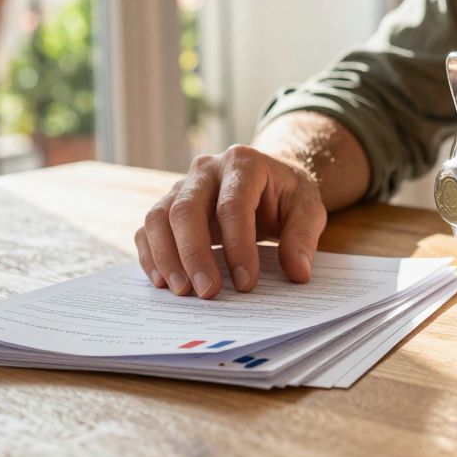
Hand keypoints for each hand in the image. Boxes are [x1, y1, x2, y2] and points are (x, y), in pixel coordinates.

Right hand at [135, 144, 326, 298]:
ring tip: (182, 291)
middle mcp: (206, 169)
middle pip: (186, 209)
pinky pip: (149, 228)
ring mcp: (183, 185)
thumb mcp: (308, 209)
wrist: (270, 177)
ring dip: (166, 257)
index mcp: (243, 163)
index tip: (246, 283)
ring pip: (159, 217)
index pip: (232, 206)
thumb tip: (297, 273)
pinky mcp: (169, 204)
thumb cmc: (287, 194)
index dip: (237, 246)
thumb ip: (303, 238)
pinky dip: (151, 255)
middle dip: (194, 255)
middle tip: (207, 292)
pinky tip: (164, 281)